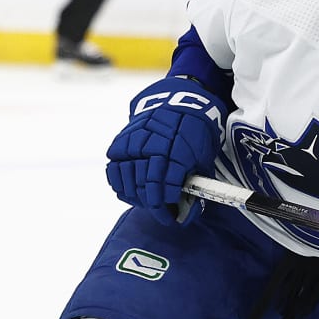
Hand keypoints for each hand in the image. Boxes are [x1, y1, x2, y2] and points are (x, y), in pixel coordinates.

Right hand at [105, 78, 225, 222]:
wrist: (177, 102)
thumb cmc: (194, 132)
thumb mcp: (204, 155)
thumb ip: (196, 181)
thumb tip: (191, 209)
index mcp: (178, 151)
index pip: (168, 187)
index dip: (168, 207)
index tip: (172, 217)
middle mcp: (154, 147)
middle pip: (146, 186)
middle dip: (153, 206)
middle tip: (159, 213)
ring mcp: (134, 144)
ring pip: (128, 180)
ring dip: (136, 197)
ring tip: (146, 203)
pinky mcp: (121, 142)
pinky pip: (114, 170)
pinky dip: (120, 184)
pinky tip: (130, 191)